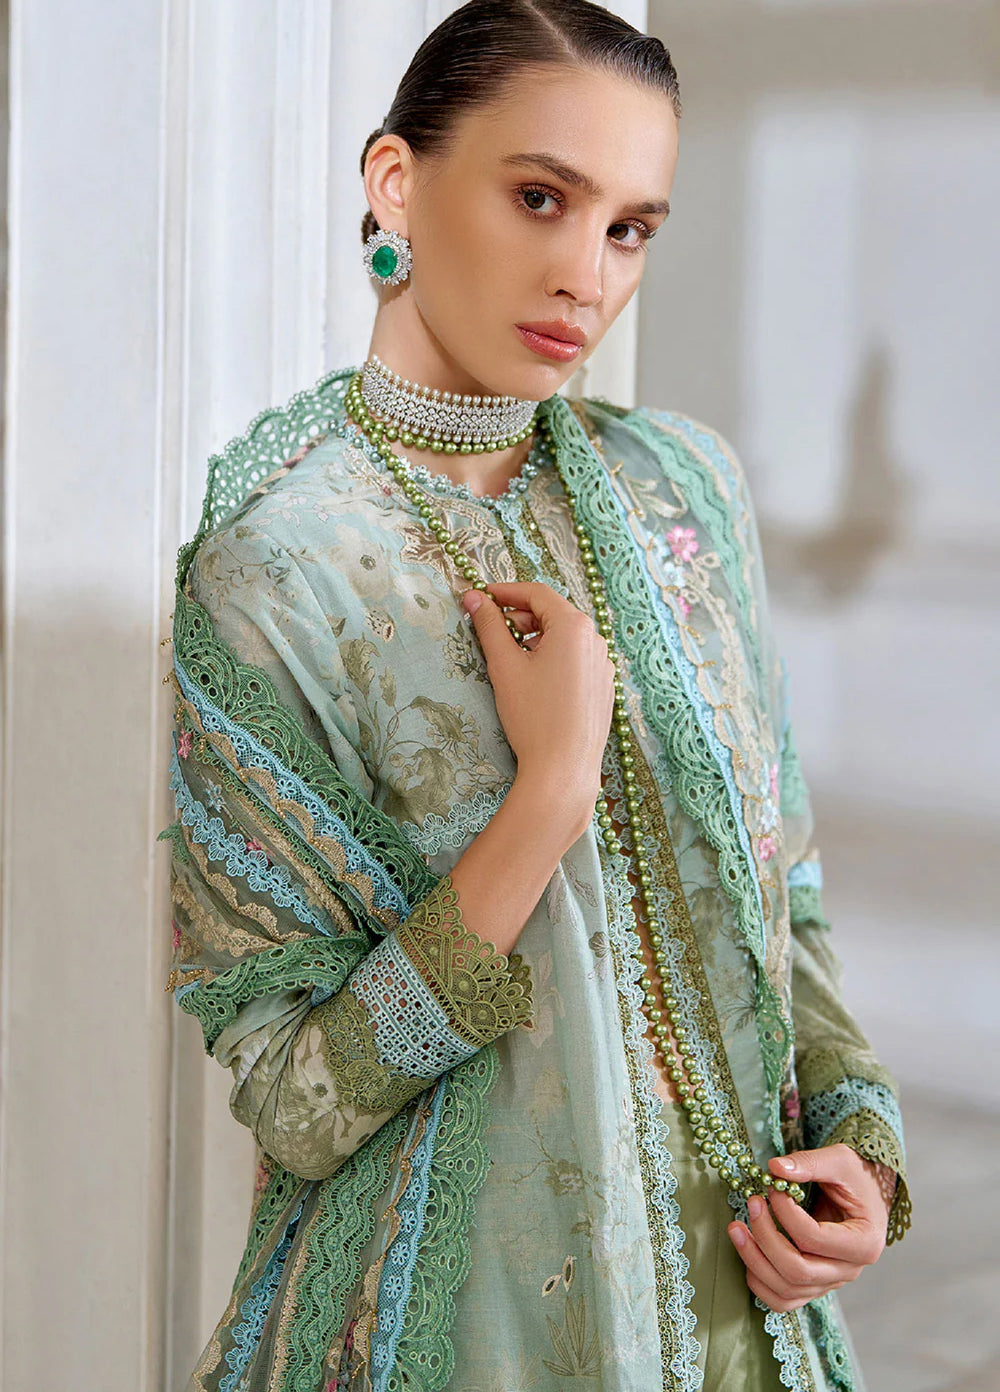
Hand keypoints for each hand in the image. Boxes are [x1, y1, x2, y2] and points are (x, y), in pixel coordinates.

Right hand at [462, 581, 615, 827]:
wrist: (564, 768)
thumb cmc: (533, 716)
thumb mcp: (504, 666)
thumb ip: (489, 626)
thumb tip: (473, 598)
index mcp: (574, 626)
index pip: (536, 593)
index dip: (505, 591)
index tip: (481, 597)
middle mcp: (595, 640)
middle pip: (552, 613)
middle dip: (519, 617)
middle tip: (490, 629)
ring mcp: (603, 664)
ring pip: (564, 638)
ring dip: (535, 638)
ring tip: (509, 658)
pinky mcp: (603, 687)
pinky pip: (575, 659)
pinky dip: (552, 658)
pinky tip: (533, 680)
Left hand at [726, 1143, 890, 1311]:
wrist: (865, 1194)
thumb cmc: (856, 1176)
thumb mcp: (839, 1160)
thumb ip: (808, 1164)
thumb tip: (774, 1168)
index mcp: (864, 1242)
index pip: (814, 1238)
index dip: (785, 1213)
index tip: (772, 1188)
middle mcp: (849, 1270)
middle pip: (798, 1271)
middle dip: (765, 1238)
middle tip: (751, 1204)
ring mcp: (831, 1282)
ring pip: (786, 1290)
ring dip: (754, 1260)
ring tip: (736, 1228)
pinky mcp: (814, 1285)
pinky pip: (783, 1299)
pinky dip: (759, 1282)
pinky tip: (747, 1251)